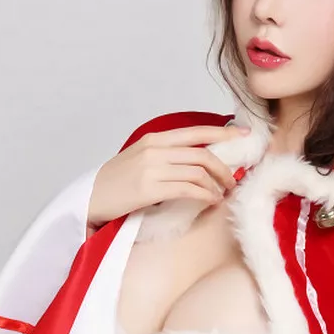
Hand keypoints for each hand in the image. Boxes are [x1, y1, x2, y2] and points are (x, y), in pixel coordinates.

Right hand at [86, 122, 243, 230]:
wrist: (90, 197)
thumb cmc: (116, 181)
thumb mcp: (140, 158)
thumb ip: (165, 155)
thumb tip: (196, 160)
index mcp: (154, 140)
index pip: (196, 132)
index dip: (223, 132)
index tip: (243, 134)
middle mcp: (155, 150)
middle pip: (203, 154)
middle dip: (224, 168)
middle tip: (232, 181)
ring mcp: (153, 168)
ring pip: (199, 172)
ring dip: (216, 185)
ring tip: (221, 194)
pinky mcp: (150, 189)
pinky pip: (189, 189)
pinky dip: (205, 195)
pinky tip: (210, 201)